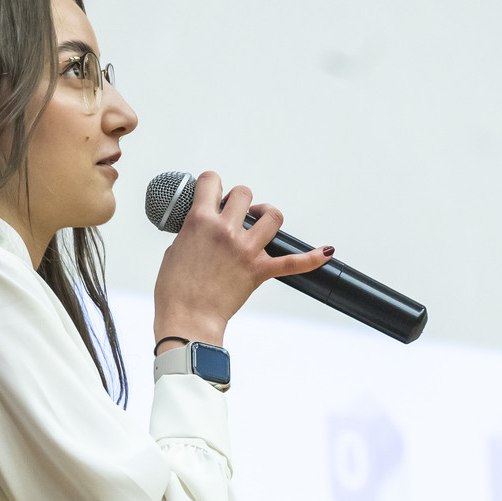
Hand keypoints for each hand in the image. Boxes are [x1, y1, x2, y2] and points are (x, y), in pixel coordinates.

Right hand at [152, 171, 330, 349]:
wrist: (187, 318)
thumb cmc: (175, 290)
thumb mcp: (175, 250)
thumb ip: (193, 233)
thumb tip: (204, 229)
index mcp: (200, 221)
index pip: (211, 182)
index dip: (212, 184)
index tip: (212, 192)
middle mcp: (226, 230)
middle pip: (245, 194)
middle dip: (239, 201)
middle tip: (234, 213)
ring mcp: (246, 250)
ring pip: (271, 216)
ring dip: (267, 215)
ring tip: (261, 221)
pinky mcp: (260, 270)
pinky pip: (294, 263)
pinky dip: (312, 258)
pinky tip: (326, 251)